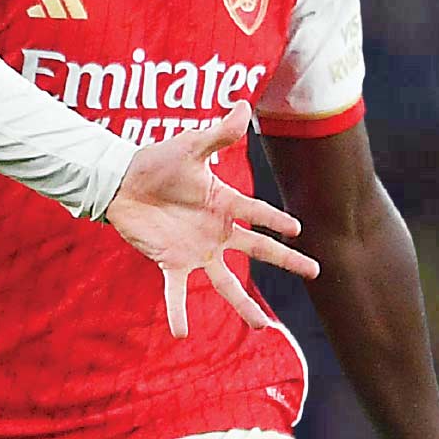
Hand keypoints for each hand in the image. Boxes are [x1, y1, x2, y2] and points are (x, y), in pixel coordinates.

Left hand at [100, 106, 318, 334]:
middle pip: (259, 251)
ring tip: (261, 328)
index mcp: (226, 203)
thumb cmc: (158, 162)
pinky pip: (176, 292)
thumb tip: (242, 105)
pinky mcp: (171, 263)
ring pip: (226, 283)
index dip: (278, 221)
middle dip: (288, 261)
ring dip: (243, 305)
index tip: (299, 231)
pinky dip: (177, 312)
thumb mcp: (189, 147)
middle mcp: (218, 231)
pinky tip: (180, 334)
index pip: (260, 213)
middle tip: (317, 272)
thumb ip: (217, 135)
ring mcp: (196, 251)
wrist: (122, 182)